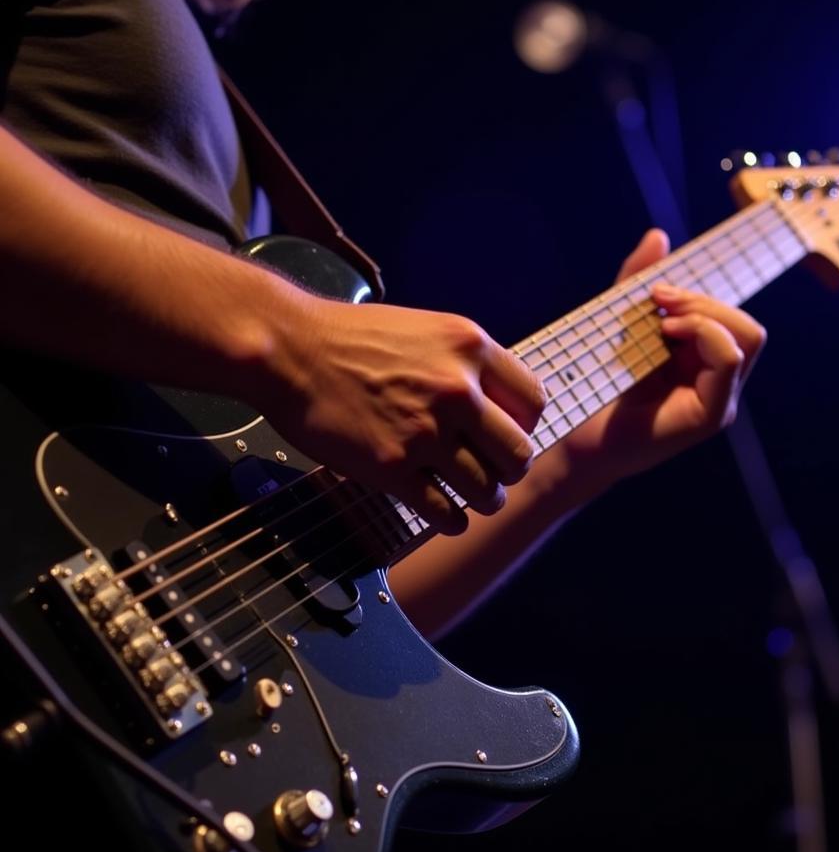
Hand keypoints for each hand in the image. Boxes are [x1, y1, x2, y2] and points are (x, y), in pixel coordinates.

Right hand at [255, 294, 546, 534]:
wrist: (291, 349)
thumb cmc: (353, 339)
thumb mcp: (426, 330)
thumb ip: (464, 365)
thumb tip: (496, 406)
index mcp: (470, 348)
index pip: (534, 403)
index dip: (524, 425)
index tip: (506, 435)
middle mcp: (457, 390)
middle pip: (518, 454)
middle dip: (510, 471)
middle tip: (494, 474)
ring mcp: (425, 432)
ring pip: (486, 491)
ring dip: (485, 501)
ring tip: (475, 499)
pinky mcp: (392, 468)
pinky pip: (445, 512)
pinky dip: (452, 521)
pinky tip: (448, 515)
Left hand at [560, 228, 765, 487]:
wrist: (575, 435)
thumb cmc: (597, 385)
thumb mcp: (619, 323)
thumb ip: (637, 282)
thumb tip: (659, 235)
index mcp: (706, 364)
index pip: (733, 320)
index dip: (702, 296)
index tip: (657, 291)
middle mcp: (721, 384)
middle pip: (747, 325)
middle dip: (705, 301)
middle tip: (659, 301)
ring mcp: (719, 400)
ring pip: (746, 336)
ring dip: (704, 315)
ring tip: (662, 321)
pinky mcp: (709, 415)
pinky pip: (730, 360)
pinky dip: (703, 334)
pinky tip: (665, 336)